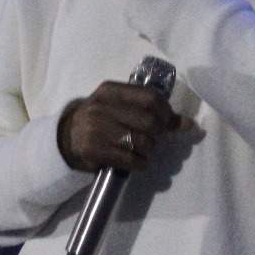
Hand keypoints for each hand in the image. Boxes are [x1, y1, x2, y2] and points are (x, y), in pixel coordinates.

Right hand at [57, 80, 190, 171]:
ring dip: (150, 150)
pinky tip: (139, 163)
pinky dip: (140, 164)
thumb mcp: (121, 108)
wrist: (67, 138)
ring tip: (145, 151)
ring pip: (140, 141)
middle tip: (155, 139)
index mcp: (111, 90)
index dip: (166, 112)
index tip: (167, 123)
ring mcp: (96, 128)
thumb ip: (152, 111)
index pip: (150, 98)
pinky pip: (129, 159)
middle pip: (148, 121)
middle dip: (158, 134)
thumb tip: (187, 124)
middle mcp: (102, 106)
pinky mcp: (93, 150)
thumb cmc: (101, 120)